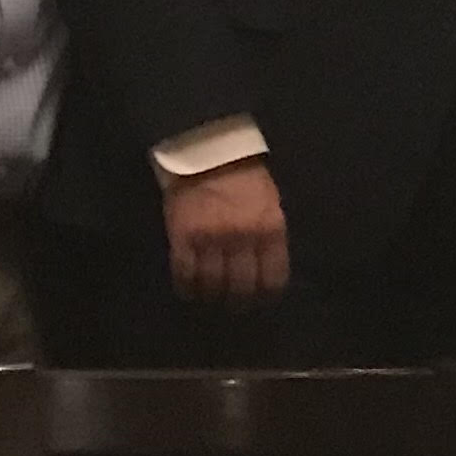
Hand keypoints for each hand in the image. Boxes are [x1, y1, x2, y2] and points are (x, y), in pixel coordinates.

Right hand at [164, 158, 289, 305]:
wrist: (208, 151)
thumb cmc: (245, 176)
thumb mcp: (271, 203)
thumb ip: (270, 235)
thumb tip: (268, 269)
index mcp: (270, 229)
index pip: (273, 278)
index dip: (266, 295)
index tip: (260, 301)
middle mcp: (242, 239)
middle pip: (241, 286)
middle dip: (238, 301)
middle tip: (233, 305)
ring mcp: (211, 239)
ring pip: (212, 283)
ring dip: (211, 296)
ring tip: (210, 298)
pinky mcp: (183, 237)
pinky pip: (184, 273)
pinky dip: (186, 287)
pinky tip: (188, 291)